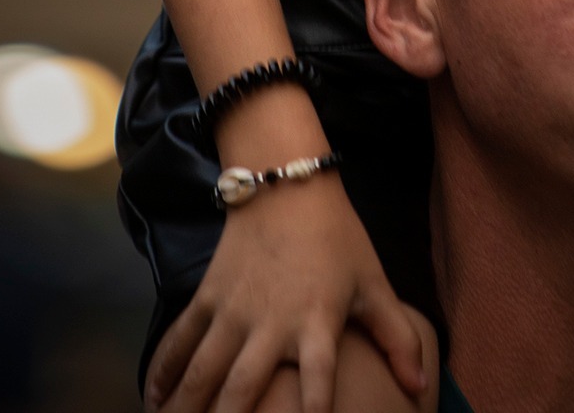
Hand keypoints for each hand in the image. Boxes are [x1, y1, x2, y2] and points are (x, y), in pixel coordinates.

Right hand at [143, 173, 426, 412]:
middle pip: (242, 389)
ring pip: (202, 371)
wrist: (287, 183)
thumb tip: (422, 385)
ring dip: (185, 408)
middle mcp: (271, 322)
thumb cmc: (337, 238)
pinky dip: (162, 371)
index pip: (318, 380)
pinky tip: (152, 399)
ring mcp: (234, 309)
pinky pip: (180, 338)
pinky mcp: (208, 295)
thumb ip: (398, 337)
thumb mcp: (373, 283)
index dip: (313, 410)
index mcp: (317, 321)